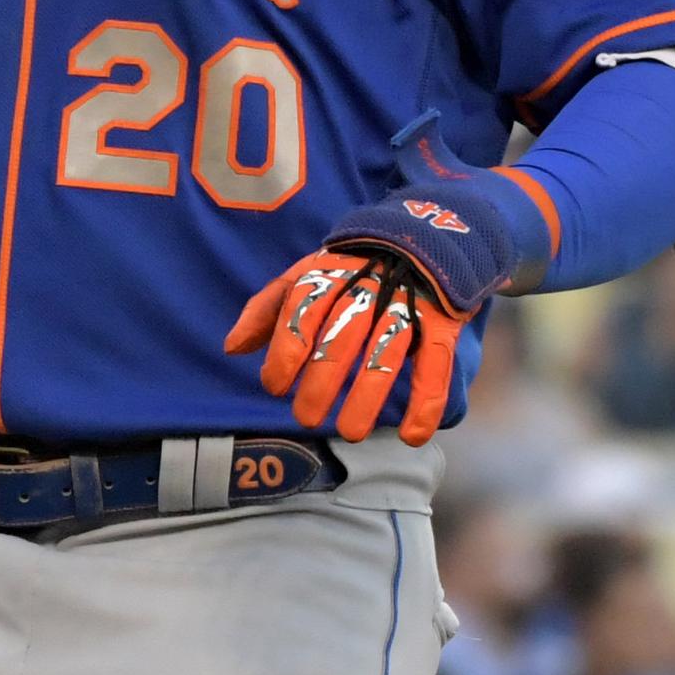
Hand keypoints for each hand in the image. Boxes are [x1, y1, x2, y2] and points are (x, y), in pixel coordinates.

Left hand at [226, 246, 469, 443]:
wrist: (422, 238)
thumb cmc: (350, 270)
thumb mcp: (305, 276)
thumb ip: (268, 309)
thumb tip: (232, 348)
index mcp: (329, 276)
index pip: (303, 311)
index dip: (286, 350)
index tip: (275, 386)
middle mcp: (367, 290)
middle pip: (342, 336)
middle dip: (321, 380)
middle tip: (306, 417)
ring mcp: (407, 306)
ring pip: (386, 353)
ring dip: (368, 396)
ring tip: (351, 433)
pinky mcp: (442, 324)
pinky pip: (435, 366)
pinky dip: (426, 403)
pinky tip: (410, 437)